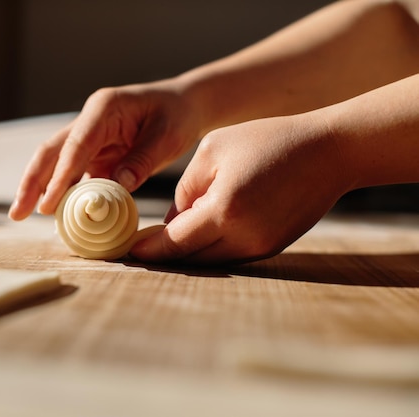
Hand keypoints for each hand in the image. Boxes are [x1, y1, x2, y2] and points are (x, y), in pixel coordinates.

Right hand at [8, 79, 204, 219]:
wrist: (182, 106)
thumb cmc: (176, 116)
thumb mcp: (167, 136)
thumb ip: (142, 160)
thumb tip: (117, 187)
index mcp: (103, 109)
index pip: (75, 145)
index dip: (60, 177)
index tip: (48, 205)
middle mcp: (88, 121)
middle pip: (51, 152)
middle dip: (31, 183)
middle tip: (17, 213)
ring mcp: (88, 138)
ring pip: (55, 163)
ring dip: (39, 188)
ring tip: (21, 215)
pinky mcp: (94, 154)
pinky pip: (73, 174)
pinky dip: (62, 193)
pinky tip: (54, 214)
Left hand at [130, 112, 350, 263]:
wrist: (328, 151)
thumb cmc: (267, 141)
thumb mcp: (212, 151)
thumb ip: (185, 189)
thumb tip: (171, 222)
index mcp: (224, 210)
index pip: (175, 242)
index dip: (150, 249)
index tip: (129, 250)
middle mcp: (243, 237)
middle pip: (191, 258)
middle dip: (164, 255)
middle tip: (140, 250)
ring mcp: (261, 246)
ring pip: (211, 261)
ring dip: (187, 254)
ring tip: (164, 243)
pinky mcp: (272, 248)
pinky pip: (231, 255)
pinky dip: (211, 249)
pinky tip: (198, 236)